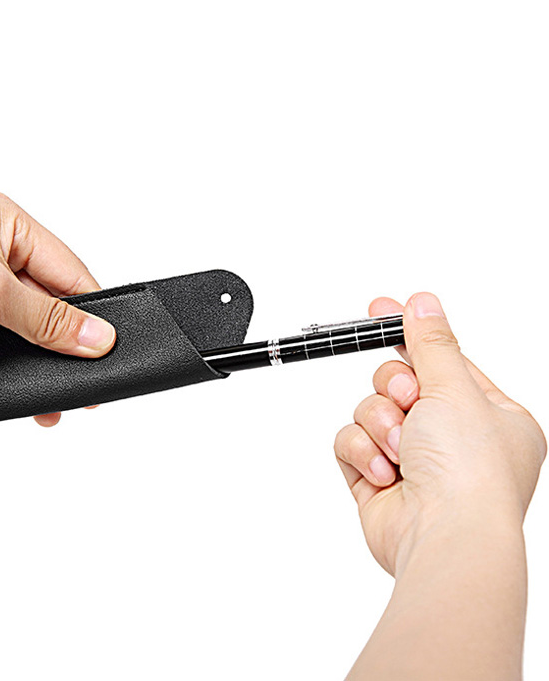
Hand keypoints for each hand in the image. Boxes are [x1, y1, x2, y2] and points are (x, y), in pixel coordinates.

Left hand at [0, 190, 115, 427]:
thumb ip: (47, 319)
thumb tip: (97, 338)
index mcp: (11, 223)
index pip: (70, 271)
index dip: (90, 313)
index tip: (108, 349)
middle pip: (48, 301)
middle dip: (62, 342)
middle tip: (82, 381)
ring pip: (22, 324)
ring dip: (34, 357)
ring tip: (51, 395)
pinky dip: (7, 361)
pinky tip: (16, 385)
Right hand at [334, 292, 544, 575]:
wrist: (444, 538)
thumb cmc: (470, 475)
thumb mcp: (453, 389)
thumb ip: (431, 343)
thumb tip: (423, 303)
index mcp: (488, 415)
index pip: (441, 360)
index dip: (410, 334)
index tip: (380, 308)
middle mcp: (452, 438)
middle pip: (398, 382)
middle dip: (395, 391)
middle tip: (409, 403)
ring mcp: (414, 460)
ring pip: (370, 410)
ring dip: (379, 425)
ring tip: (400, 449)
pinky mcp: (379, 479)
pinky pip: (351, 442)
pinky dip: (363, 452)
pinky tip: (386, 472)